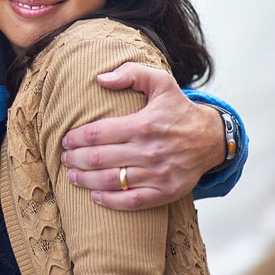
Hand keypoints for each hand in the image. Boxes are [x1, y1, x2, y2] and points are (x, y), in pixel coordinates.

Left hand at [61, 63, 224, 209]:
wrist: (211, 138)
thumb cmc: (178, 109)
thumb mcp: (160, 81)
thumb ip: (130, 73)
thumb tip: (100, 79)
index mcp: (143, 124)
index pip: (98, 133)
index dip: (76, 138)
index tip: (66, 139)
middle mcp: (149, 150)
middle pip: (100, 158)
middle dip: (75, 159)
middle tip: (64, 157)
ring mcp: (158, 174)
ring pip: (111, 180)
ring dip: (85, 179)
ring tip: (71, 175)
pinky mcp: (166, 192)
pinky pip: (132, 201)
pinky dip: (110, 201)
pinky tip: (94, 196)